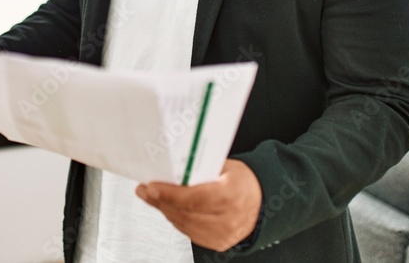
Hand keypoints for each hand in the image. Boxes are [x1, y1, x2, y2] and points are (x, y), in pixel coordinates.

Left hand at [136, 158, 261, 251]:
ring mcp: (220, 234)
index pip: (194, 198)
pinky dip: (176, 218)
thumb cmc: (244, 183)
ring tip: (152, 196)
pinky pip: (188, 231)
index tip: (151, 187)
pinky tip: (168, 208)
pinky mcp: (215, 243)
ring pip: (183, 223)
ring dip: (164, 209)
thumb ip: (201, 169)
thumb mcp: (227, 168)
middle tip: (145, 189)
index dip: (169, 194)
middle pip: (184, 212)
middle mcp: (226, 219)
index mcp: (230, 196)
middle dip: (160, 200)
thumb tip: (173, 164)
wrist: (262, 206)